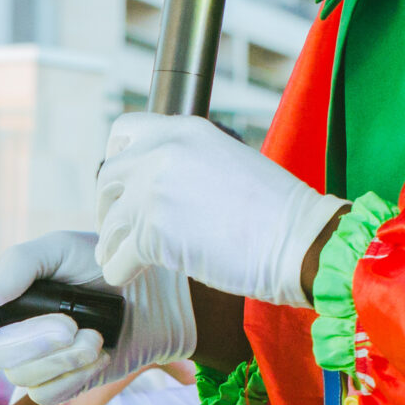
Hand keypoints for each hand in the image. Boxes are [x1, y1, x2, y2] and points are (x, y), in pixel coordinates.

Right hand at [0, 231, 192, 404]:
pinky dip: (76, 375)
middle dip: (32, 342)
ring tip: (94, 336)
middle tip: (69, 324)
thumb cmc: (102, 267)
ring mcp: (37, 365)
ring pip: (24, 378)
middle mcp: (13, 338)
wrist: (152, 296)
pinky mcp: (63, 385)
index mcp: (3, 306)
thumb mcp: (60, 249)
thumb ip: (20, 263)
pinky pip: (50, 394)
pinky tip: (99, 355)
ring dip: (62, 358)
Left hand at [94, 113, 344, 304]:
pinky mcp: (151, 235)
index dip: (116, 157)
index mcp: (183, 130)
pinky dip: (119, 271)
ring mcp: (152, 193)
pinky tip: (129, 275)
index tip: (121, 180)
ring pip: (109, 222)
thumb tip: (159, 181)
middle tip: (118, 224)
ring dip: (112, 241)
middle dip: (108, 204)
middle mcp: (161, 154)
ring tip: (120, 254)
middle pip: (107, 177)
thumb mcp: (226, 160)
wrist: (297, 239)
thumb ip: (186, 161)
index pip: (124, 130)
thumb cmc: (274, 209)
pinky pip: (117, 259)